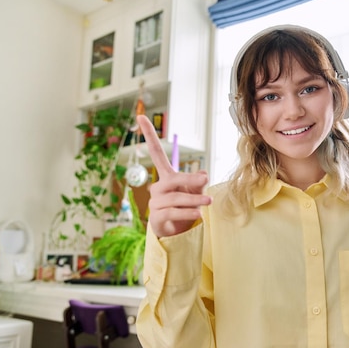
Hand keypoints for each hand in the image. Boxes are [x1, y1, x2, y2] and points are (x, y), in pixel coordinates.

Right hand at [136, 115, 211, 237]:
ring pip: (176, 198)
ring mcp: (155, 202)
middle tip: (205, 181)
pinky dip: (187, 213)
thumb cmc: (187, 205)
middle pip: (173, 179)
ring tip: (208, 202)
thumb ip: (199, 182)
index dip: (149, 135)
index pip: (156, 153)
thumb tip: (204, 174)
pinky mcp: (156, 218)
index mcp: (167, 176)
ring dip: (194, 200)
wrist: (177, 231)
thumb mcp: (196, 191)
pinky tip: (198, 214)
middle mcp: (158, 187)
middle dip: (190, 179)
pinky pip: (172, 213)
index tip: (140, 116)